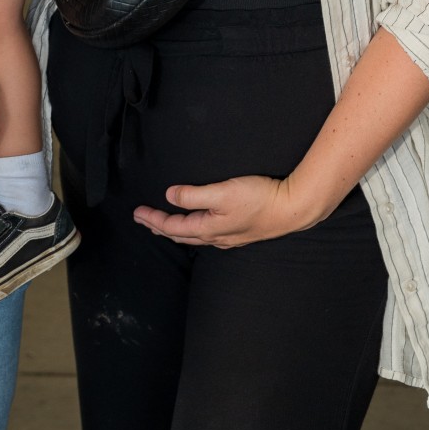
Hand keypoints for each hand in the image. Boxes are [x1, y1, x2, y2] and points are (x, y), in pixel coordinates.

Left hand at [132, 176, 305, 247]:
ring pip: (193, 237)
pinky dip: (192, 231)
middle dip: (159, 227)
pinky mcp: (239, 233)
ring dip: (174, 231)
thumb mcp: (222, 192)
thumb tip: (170, 196)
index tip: (137, 212)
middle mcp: (216, 237)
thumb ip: (194, 194)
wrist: (291, 209)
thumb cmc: (258, 198)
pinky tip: (197, 229)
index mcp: (208, 228)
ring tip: (162, 226)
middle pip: (180, 235)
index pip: (172, 226)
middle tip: (142, 220)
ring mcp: (228, 237)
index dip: (153, 219)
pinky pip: (206, 236)